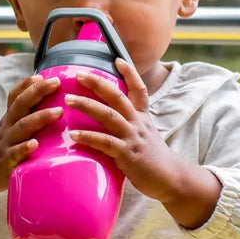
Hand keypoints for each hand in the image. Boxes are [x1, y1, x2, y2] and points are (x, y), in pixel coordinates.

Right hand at [0, 74, 61, 196]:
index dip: (28, 84)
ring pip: (22, 127)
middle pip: (21, 105)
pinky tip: (34, 144)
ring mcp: (6, 143)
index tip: (45, 75)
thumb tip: (55, 101)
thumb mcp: (12, 128)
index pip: (15, 96)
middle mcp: (8, 127)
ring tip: (58, 111)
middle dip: (38, 91)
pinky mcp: (6, 162)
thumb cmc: (5, 147)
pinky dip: (24, 148)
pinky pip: (14, 153)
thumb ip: (28, 116)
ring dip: (40, 117)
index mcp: (10, 118)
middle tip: (56, 83)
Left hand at [64, 59, 179, 202]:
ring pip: (108, 115)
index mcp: (142, 117)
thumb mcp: (145, 135)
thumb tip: (110, 119)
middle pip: (117, 97)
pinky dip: (88, 138)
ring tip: (68, 100)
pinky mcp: (128, 155)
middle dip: (97, 83)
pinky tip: (73, 136)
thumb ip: (130, 125)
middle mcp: (138, 123)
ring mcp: (133, 137)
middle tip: (79, 74)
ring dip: (87, 105)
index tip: (117, 59)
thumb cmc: (153, 159)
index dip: (130, 73)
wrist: (171, 179)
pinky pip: (105, 143)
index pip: (139, 89)